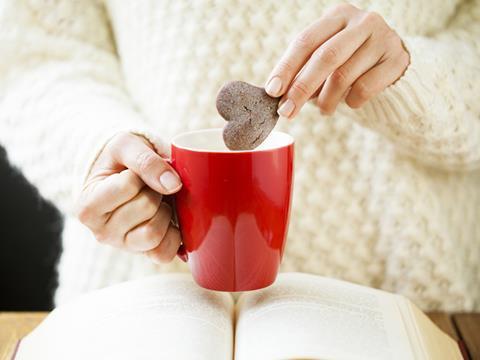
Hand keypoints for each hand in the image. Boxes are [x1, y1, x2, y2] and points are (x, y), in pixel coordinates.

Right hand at [75, 132, 182, 263]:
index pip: (128, 186)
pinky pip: (165, 252)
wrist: (125, 176)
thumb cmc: (121, 161)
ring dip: (164, 211)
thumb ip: (146, 160)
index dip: (139, 174)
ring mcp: (124, 246)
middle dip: (154, 190)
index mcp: (88, 207)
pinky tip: (168, 219)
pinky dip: (174, 234)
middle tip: (147, 187)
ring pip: (154, 232)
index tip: (132, 173)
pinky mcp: (144, 254)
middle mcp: (101, 233)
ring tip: (156, 202)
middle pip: (146, 207)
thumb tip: (173, 184)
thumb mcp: (125, 145)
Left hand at [265, 3, 409, 116]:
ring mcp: (383, 38)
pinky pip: (365, 88)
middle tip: (288, 111)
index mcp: (337, 16)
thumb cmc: (350, 62)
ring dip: (326, 100)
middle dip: (302, 88)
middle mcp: (362, 21)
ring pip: (344, 76)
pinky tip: (350, 102)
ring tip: (324, 110)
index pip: (305, 41)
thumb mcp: (325, 59)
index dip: (286, 67)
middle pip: (325, 57)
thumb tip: (277, 93)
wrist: (393, 64)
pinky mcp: (397, 60)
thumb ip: (303, 70)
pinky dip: (351, 102)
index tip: (272, 91)